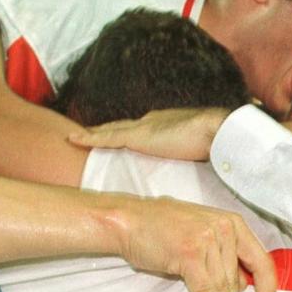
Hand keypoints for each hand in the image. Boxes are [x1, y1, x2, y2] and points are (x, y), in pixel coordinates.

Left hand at [69, 108, 230, 160]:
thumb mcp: (202, 152)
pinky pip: (106, 137)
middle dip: (107, 129)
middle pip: (122, 126)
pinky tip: (74, 140)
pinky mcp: (138, 136)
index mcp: (167, 124)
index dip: (128, 132)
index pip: (141, 129)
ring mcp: (144, 127)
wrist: (217, 131)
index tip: (119, 136)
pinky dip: (90, 138)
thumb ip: (194, 158)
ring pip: (111, 130)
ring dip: (94, 133)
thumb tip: (201, 171)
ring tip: (77, 138)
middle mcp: (152, 121)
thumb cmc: (216, 142)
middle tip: (89, 134)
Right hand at [110, 195, 276, 291]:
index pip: (261, 260)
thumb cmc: (163, 228)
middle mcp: (225, 228)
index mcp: (233, 223)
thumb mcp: (203, 233)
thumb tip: (243, 286)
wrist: (128, 220)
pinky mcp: (190, 252)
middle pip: (238, 278)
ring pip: (223, 287)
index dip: (267, 288)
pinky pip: (205, 290)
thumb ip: (225, 255)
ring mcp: (208, 239)